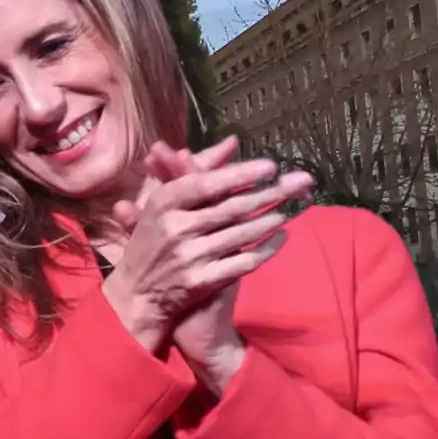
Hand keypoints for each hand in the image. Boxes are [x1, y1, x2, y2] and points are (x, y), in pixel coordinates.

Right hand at [99, 136, 312, 355]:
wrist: (136, 295)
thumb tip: (233, 143)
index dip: (241, 175)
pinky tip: (282, 237)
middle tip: (301, 182)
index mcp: (162, 204)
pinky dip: (266, 249)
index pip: (206, 184)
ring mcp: (189, 256)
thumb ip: (196, 171)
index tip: (271, 167)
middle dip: (270, 193)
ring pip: (242, 234)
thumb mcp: (163, 203)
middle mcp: (175, 228)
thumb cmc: (152, 241)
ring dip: (272, 219)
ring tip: (294, 206)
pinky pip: (243, 262)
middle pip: (231, 207)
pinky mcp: (202, 282)